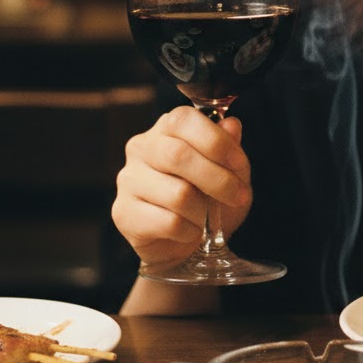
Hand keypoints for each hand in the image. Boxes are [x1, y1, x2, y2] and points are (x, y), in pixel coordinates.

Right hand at [111, 106, 252, 268]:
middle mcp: (141, 148)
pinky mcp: (124, 213)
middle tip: (238, 196)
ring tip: (208, 218)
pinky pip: (168, 222)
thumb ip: (231, 147)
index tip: (239, 164)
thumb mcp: (231, 171)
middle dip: (218, 180)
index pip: (183, 120)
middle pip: (178, 155)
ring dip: (204, 211)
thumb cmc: (210, 198)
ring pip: (177, 193)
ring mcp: (128, 180)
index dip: (216, 142)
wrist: (191, 242)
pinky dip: (190, 230)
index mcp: (167, 128)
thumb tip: (232, 125)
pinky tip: (190, 230)